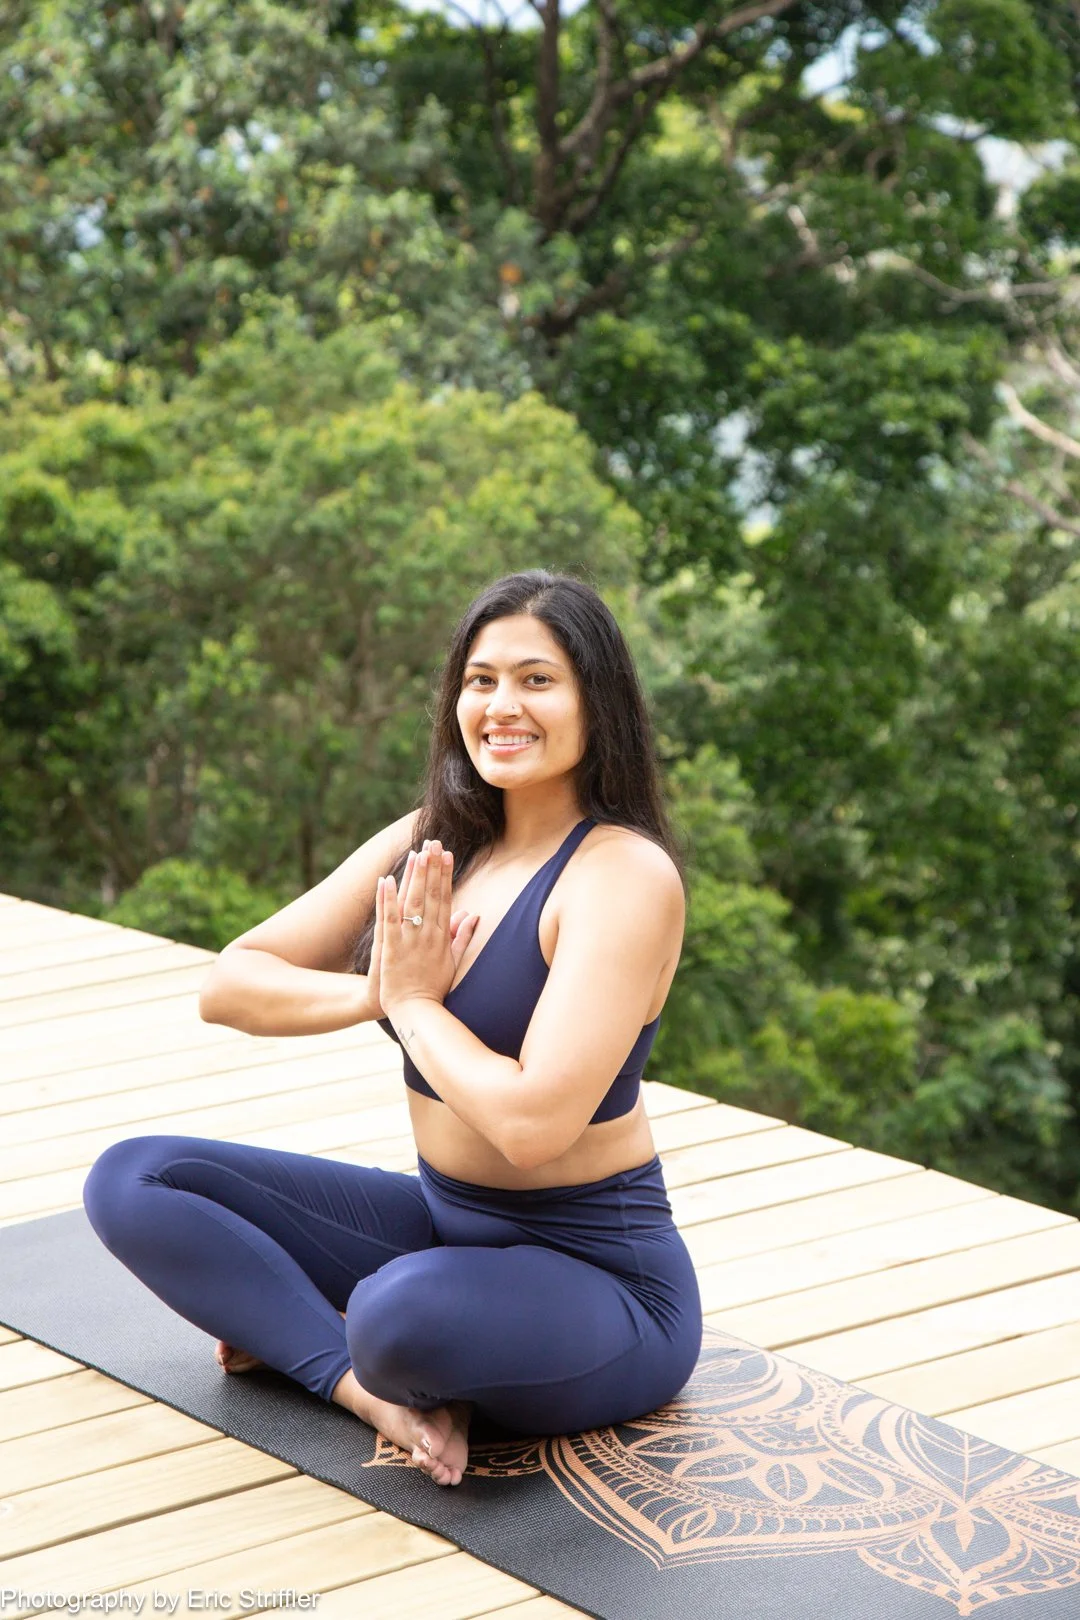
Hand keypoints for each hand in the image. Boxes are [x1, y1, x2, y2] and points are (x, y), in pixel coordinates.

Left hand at [375, 841, 476, 1016]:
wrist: (416, 1012)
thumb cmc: (433, 989)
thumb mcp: (453, 963)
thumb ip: (462, 937)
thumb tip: (473, 915)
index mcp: (442, 937)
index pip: (445, 899)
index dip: (445, 875)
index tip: (446, 854)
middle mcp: (428, 935)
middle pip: (431, 895)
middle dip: (432, 867)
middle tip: (433, 842)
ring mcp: (410, 941)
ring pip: (413, 903)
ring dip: (414, 877)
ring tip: (416, 853)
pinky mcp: (391, 949)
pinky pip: (389, 920)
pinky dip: (388, 900)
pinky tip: (385, 880)